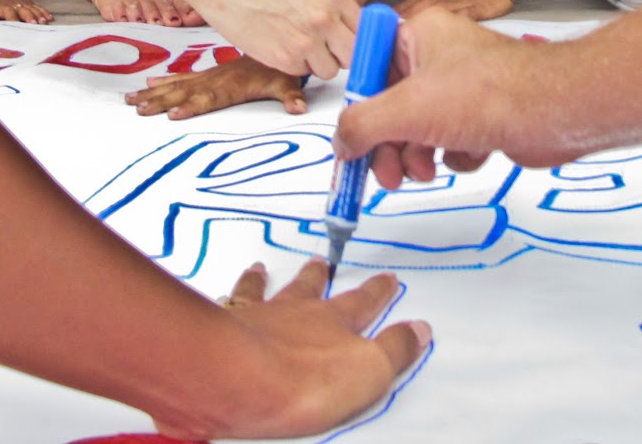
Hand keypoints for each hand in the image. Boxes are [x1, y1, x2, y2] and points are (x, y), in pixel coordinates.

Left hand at [0, 0, 52, 24]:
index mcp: (0, 6)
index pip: (8, 11)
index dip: (13, 18)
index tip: (18, 24)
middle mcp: (12, 3)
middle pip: (23, 9)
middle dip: (30, 16)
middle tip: (36, 24)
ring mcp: (20, 2)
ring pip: (31, 8)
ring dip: (38, 14)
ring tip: (45, 21)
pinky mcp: (26, 2)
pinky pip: (36, 6)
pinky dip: (43, 11)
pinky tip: (49, 17)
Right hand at [126, 56, 306, 119]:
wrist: (275, 40)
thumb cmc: (279, 67)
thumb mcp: (287, 81)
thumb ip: (292, 95)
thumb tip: (300, 108)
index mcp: (232, 85)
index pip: (210, 97)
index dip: (192, 106)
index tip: (173, 114)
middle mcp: (216, 80)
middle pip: (186, 92)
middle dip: (163, 101)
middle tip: (140, 110)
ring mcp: (210, 77)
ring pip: (178, 84)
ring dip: (156, 93)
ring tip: (133, 102)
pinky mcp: (207, 75)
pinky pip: (182, 77)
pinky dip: (164, 80)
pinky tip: (146, 85)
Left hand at [154, 258, 429, 439]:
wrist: (239, 378)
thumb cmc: (306, 380)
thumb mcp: (370, 372)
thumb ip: (395, 349)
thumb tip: (420, 329)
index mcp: (335, 322)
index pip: (363, 302)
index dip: (377, 291)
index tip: (387, 278)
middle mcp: (296, 313)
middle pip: (310, 288)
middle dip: (318, 276)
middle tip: (320, 261)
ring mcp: (258, 318)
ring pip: (264, 291)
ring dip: (265, 280)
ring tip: (261, 268)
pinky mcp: (223, 329)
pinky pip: (227, 304)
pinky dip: (227, 294)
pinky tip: (220, 291)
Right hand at [197, 0, 359, 80]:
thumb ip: (332, 3)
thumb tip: (353, 25)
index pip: (365, 28)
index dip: (356, 36)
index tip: (349, 42)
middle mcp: (326, 17)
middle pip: (354, 53)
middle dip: (341, 54)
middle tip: (325, 49)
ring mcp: (308, 40)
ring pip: (332, 69)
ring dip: (318, 63)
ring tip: (298, 46)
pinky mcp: (287, 59)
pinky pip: (305, 73)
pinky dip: (295, 66)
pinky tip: (280, 46)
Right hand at [333, 7, 578, 192]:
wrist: (554, 112)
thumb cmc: (491, 95)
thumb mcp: (408, 110)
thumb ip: (363, 126)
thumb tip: (341, 144)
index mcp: (417, 35)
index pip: (370, 69)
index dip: (359, 108)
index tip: (349, 143)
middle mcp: (439, 56)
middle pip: (392, 106)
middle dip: (389, 145)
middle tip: (388, 175)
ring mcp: (463, 85)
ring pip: (421, 128)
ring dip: (419, 156)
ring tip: (427, 170)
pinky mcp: (484, 113)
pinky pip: (451, 140)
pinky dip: (454, 154)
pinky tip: (470, 153)